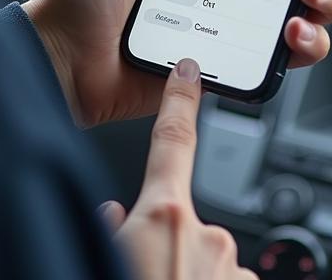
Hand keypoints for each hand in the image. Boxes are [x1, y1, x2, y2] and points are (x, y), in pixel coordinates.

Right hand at [100, 58, 255, 279]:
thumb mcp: (101, 256)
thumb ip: (111, 225)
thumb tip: (116, 213)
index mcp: (164, 216)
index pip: (172, 140)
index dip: (179, 102)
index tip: (188, 72)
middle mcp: (206, 235)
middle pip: (179, 217)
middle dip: (161, 238)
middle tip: (139, 269)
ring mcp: (231, 267)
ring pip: (199, 255)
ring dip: (180, 268)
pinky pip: (219, 279)